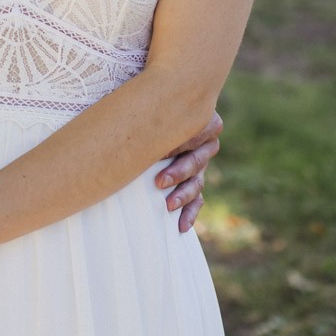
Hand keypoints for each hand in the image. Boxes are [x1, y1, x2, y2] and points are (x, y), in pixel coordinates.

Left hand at [155, 110, 221, 232]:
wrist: (160, 120)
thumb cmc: (154, 110)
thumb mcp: (157, 109)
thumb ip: (154, 114)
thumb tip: (130, 119)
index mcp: (203, 122)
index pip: (196, 133)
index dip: (179, 144)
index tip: (161, 152)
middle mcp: (205, 145)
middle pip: (196, 160)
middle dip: (178, 172)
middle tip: (160, 182)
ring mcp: (201, 165)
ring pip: (197, 182)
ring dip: (183, 195)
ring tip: (168, 205)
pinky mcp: (195, 182)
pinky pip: (198, 200)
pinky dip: (190, 213)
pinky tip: (181, 226)